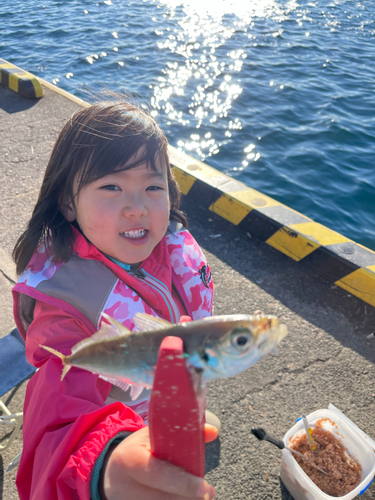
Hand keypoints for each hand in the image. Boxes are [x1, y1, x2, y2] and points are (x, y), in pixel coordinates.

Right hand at [101, 425, 215, 499]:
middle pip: (164, 498)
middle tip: (207, 493)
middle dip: (189, 497)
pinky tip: (184, 498)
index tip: (204, 488)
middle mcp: (124, 486)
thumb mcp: (153, 436)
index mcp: (129, 459)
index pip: (158, 474)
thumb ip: (182, 434)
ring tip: (198, 496)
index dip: (183, 483)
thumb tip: (213, 431)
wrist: (109, 473)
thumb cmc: (137, 450)